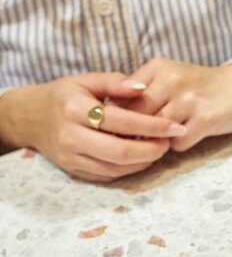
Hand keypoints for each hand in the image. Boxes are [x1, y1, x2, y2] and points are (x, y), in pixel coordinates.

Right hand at [0, 73, 183, 181]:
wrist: (31, 118)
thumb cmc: (64, 96)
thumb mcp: (86, 80)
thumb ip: (115, 82)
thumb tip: (143, 87)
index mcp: (74, 109)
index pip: (121, 121)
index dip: (152, 126)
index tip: (175, 126)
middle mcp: (70, 136)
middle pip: (120, 151)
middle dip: (152, 149)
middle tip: (170, 141)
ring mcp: (71, 157)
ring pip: (116, 168)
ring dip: (144, 161)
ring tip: (160, 148)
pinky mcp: (74, 171)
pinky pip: (108, 176)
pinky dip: (130, 169)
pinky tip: (143, 157)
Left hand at [121, 58, 231, 151]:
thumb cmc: (199, 86)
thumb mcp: (168, 77)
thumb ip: (141, 92)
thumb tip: (108, 117)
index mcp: (156, 68)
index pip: (120, 99)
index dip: (117, 120)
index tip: (119, 131)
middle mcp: (171, 80)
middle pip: (136, 117)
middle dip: (135, 134)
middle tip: (140, 142)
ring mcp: (189, 99)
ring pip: (155, 132)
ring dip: (158, 141)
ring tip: (165, 139)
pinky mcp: (206, 118)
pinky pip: (178, 143)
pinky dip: (179, 145)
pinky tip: (187, 137)